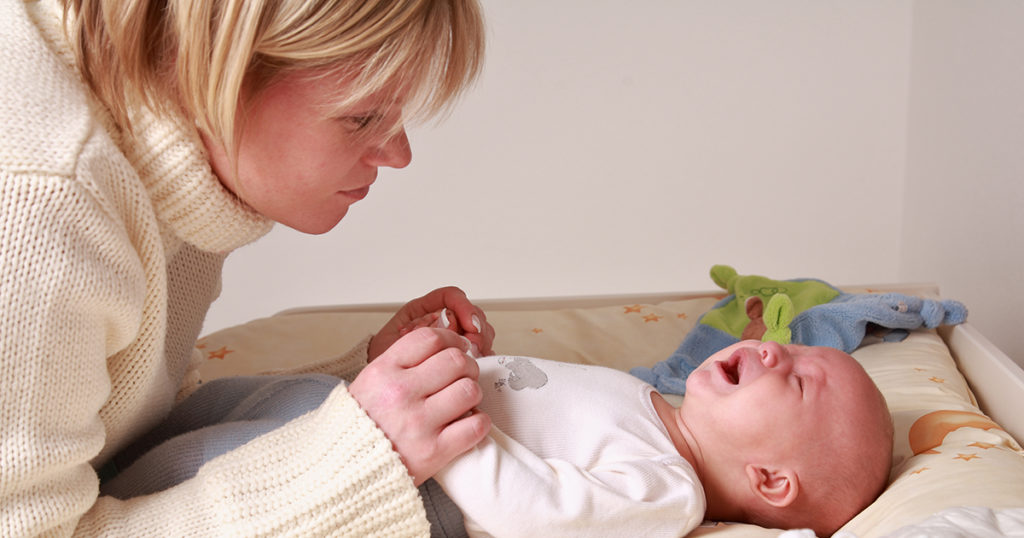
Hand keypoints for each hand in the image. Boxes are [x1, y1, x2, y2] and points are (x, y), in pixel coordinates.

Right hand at [349, 327, 490, 484]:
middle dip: (467, 365)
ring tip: (463, 401)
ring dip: (473, 393)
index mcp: (384, 371)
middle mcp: (401, 393)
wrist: (346, 469)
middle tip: (463, 376)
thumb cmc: (363, 423)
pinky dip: (479, 422)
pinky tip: (468, 422)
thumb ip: (402, 360)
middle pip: (456, 360)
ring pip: (469, 390)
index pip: (430, 339)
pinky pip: (475, 426)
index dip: (452, 339)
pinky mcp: (433, 451)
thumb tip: (443, 342)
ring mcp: (418, 423)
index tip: (458, 347)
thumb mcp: (371, 381)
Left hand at [368, 286, 494, 360]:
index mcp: (424, 311)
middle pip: (472, 312)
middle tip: (473, 344)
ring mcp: (454, 339)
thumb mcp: (394, 343)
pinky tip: (478, 362)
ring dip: (482, 340)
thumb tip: (448, 324)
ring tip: (473, 355)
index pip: (451, 297)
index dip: (464, 307)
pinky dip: (484, 354)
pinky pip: (482, 349)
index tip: (469, 323)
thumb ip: (420, 332)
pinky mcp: (463, 356)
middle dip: (477, 327)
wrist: (385, 393)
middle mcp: (442, 322)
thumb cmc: (385, 366)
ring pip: (481, 329)